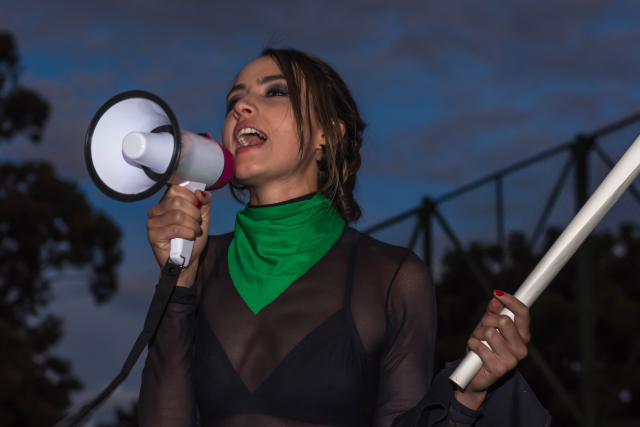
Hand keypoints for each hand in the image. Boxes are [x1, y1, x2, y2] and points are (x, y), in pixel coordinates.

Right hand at [147, 185, 211, 284]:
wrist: (188, 259)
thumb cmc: (193, 237)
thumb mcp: (203, 216)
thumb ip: (204, 202)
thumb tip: (200, 192)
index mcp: (166, 202)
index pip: (176, 188)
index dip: (191, 198)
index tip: (198, 209)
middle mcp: (156, 210)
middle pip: (177, 201)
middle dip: (194, 213)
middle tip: (198, 223)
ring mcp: (152, 222)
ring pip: (176, 215)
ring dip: (192, 224)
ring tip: (196, 231)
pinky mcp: (153, 235)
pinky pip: (174, 229)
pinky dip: (187, 232)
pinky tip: (190, 237)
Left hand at [455, 290, 530, 408]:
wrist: (473, 374)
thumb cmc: (483, 348)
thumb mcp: (487, 326)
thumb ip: (492, 312)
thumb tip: (496, 298)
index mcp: (522, 336)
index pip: (523, 314)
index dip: (511, 301)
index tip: (498, 293)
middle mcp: (521, 348)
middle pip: (504, 321)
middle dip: (487, 321)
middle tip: (482, 329)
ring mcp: (512, 360)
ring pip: (490, 332)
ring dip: (477, 334)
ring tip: (478, 342)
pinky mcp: (500, 369)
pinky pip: (480, 346)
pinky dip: (473, 345)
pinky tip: (474, 351)